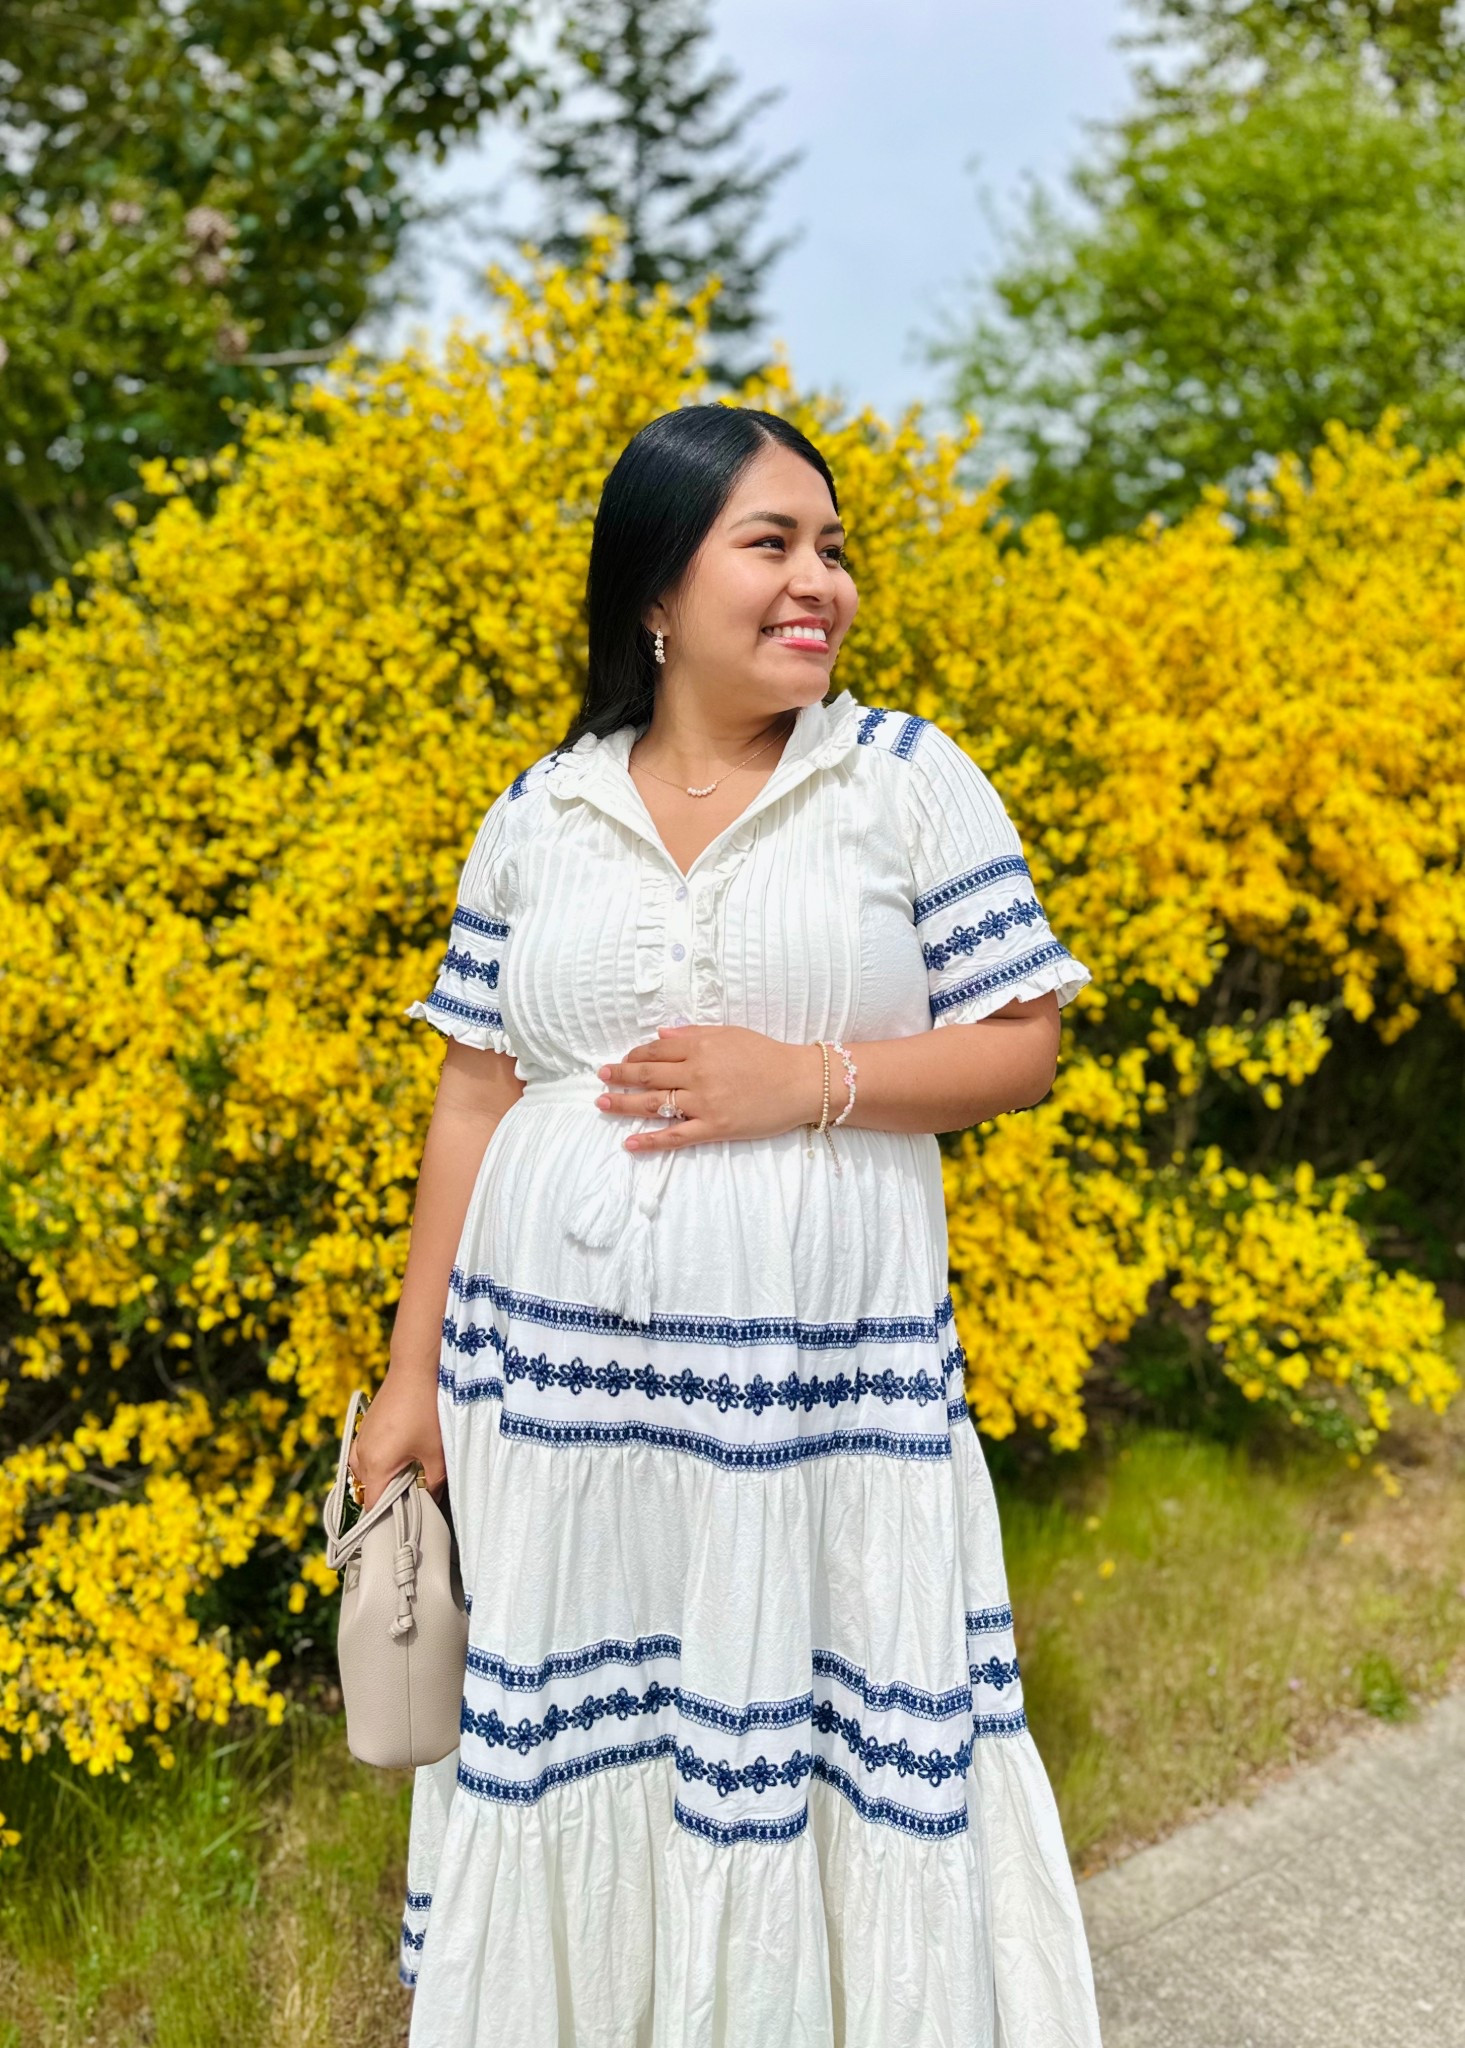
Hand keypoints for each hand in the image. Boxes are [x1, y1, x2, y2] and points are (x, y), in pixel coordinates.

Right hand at [348, 1369, 446, 1513]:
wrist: (416, 1368)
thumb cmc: (427, 1410)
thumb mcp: (437, 1452)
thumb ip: (434, 1483)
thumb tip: (432, 1501)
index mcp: (375, 1464)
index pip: (372, 1506)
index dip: (386, 1519)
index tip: (403, 1523)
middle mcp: (361, 1454)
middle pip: (367, 1490)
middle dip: (386, 1498)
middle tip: (411, 1499)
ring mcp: (361, 1438)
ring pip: (364, 1472)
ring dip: (381, 1478)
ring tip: (407, 1477)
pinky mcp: (366, 1426)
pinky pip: (364, 1455)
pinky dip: (377, 1462)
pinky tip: (400, 1457)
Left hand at [594, 1025, 832, 1151]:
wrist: (800, 1083)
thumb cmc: (768, 1055)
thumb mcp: (730, 1033)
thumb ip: (693, 1034)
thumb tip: (660, 1035)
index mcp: (701, 1047)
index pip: (656, 1051)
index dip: (634, 1056)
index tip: (624, 1061)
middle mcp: (697, 1073)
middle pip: (648, 1076)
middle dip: (620, 1076)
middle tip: (601, 1077)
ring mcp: (704, 1102)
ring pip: (655, 1104)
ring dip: (624, 1104)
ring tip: (602, 1103)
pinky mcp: (714, 1127)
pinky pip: (676, 1136)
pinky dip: (650, 1140)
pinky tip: (629, 1142)